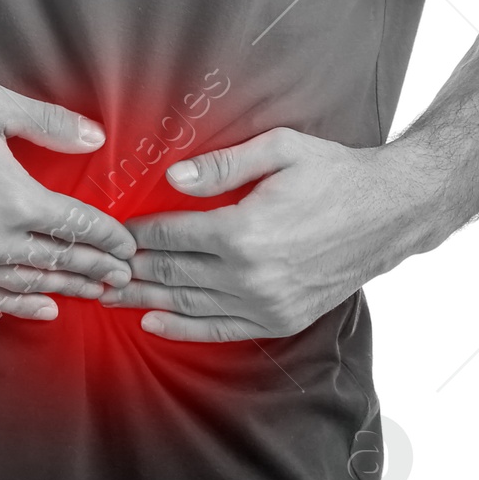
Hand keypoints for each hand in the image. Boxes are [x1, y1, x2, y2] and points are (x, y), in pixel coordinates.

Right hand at [0, 80, 136, 320]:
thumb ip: (49, 124)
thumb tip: (95, 138)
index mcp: (14, 199)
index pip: (75, 225)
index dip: (106, 237)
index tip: (127, 244)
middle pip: (59, 260)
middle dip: (96, 269)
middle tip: (123, 276)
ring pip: (30, 284)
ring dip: (67, 288)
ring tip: (96, 293)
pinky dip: (23, 305)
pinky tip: (45, 308)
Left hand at [99, 127, 438, 341]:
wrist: (389, 213)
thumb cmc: (334, 174)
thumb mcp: (280, 150)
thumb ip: (222, 166)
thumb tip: (173, 177)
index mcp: (244, 230)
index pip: (169, 234)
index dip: (133, 231)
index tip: (106, 227)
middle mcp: (250, 275)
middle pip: (170, 273)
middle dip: (127, 269)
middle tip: (89, 267)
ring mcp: (266, 303)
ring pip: (187, 304)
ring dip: (143, 299)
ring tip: (105, 296)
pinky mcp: (280, 319)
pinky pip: (219, 329)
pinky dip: (182, 328)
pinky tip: (153, 321)